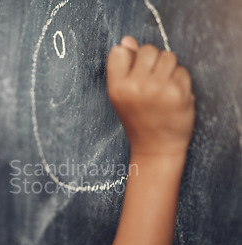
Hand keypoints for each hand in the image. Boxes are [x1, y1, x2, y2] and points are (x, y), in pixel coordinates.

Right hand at [106, 36, 194, 157]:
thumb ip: (124, 68)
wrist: (156, 148)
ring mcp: (157, 88)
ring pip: (168, 56)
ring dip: (169, 68)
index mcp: (117, 87)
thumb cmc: (139, 120)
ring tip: (164, 88)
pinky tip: (174, 96)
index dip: (130, 58)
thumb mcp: (123, 95)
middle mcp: (135, 86)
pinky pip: (182, 70)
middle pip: (148, 50)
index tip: (135, 72)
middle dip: (153, 61)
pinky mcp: (177, 92)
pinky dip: (181, 80)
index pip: (119, 52)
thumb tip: (127, 41)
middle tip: (153, 82)